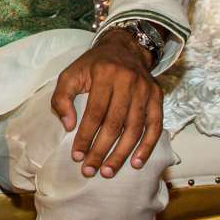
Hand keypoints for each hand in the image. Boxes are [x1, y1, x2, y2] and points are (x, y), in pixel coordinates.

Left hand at [51, 34, 162, 176]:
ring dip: (122, 153)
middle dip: (101, 150)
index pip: (95, 112)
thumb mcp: (70, 74)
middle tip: (90, 170)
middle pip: (115, 123)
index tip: (77, 156)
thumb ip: (62, 98)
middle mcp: (128, 81)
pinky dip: (147, 146)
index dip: (85, 136)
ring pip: (135, 128)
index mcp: (105, 74)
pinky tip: (136, 162)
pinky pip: (155, 126)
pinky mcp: (157, 97)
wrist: (124, 48)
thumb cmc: (93, 66)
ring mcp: (145, 90)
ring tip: (109, 171)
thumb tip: (69, 125)